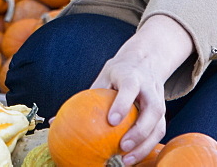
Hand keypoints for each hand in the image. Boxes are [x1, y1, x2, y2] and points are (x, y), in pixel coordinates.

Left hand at [89, 15, 193, 164]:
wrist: (147, 60)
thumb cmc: (119, 72)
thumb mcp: (104, 76)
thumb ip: (86, 96)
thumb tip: (55, 121)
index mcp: (131, 76)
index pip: (129, 88)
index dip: (122, 104)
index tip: (112, 121)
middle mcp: (149, 88)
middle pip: (152, 110)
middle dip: (139, 131)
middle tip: (123, 146)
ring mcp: (159, 100)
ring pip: (159, 124)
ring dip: (145, 144)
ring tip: (128, 159)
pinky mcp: (162, 112)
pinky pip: (159, 131)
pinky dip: (148, 146)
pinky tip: (133, 157)